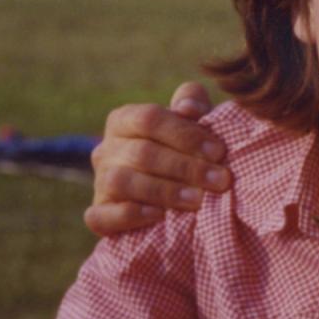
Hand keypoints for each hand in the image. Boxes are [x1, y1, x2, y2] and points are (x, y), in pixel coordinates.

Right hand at [83, 82, 229, 236]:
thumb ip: (193, 102)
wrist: (172, 187)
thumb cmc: (184, 145)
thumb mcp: (193, 118)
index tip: (219, 151)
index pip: (149, 119)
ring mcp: (99, 182)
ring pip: (121, 182)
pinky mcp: (99, 213)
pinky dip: (130, 215)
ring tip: (197, 199)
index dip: (185, 134)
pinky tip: (159, 215)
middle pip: (141, 153)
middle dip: (185, 167)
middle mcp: (106, 149)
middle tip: (219, 181)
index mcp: (125, 119)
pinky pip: (101, 216)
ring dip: (163, 191)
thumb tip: (188, 108)